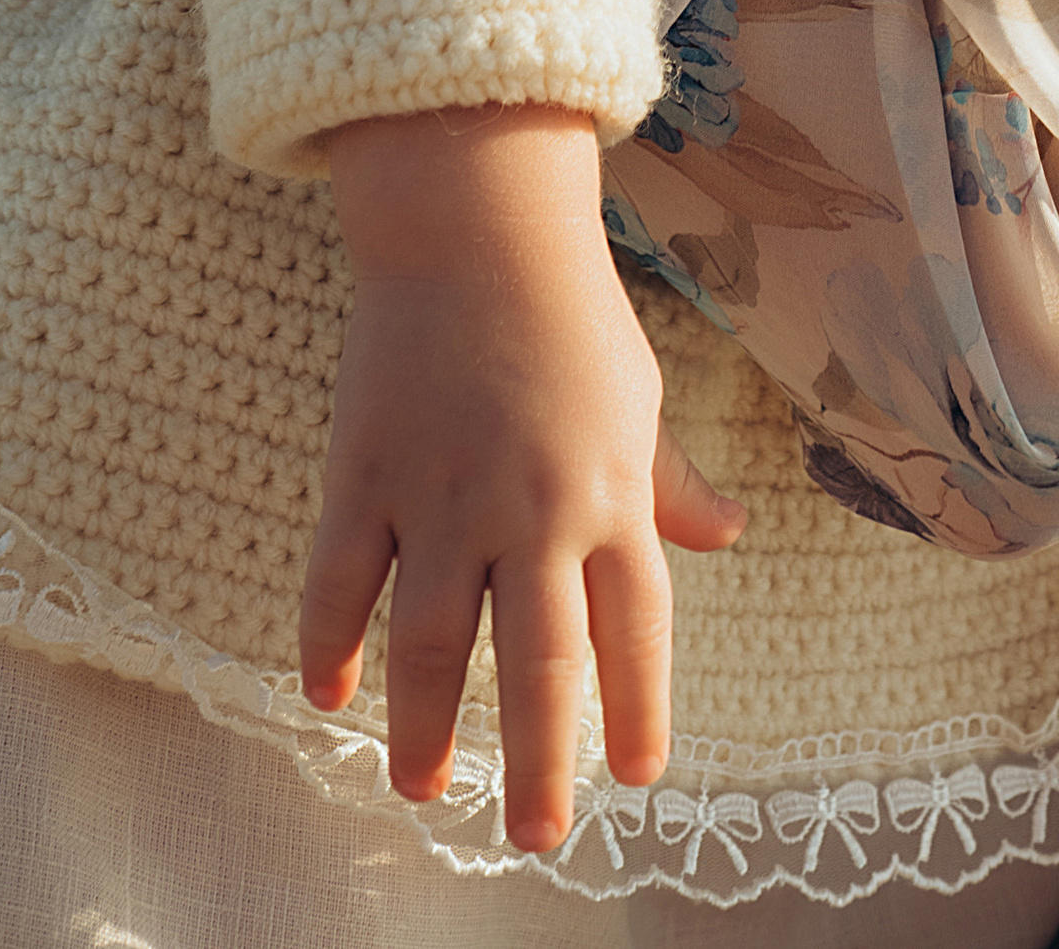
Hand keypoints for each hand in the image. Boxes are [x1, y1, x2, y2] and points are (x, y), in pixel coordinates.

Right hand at [303, 106, 742, 858]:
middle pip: (541, 662)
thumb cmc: (572, 314)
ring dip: (427, 727)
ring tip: (424, 788)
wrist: (479, 224)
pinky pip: (343, 576)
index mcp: (610, 491)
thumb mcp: (639, 397)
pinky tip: (326, 696)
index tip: (639, 777)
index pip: (636, 625)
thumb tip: (732, 535)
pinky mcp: (369, 470)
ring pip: (434, 641)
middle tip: (537, 835)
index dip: (639, 704)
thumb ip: (672, 483)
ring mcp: (445, 494)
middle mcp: (534, 508)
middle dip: (541, 759)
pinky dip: (329, 642)